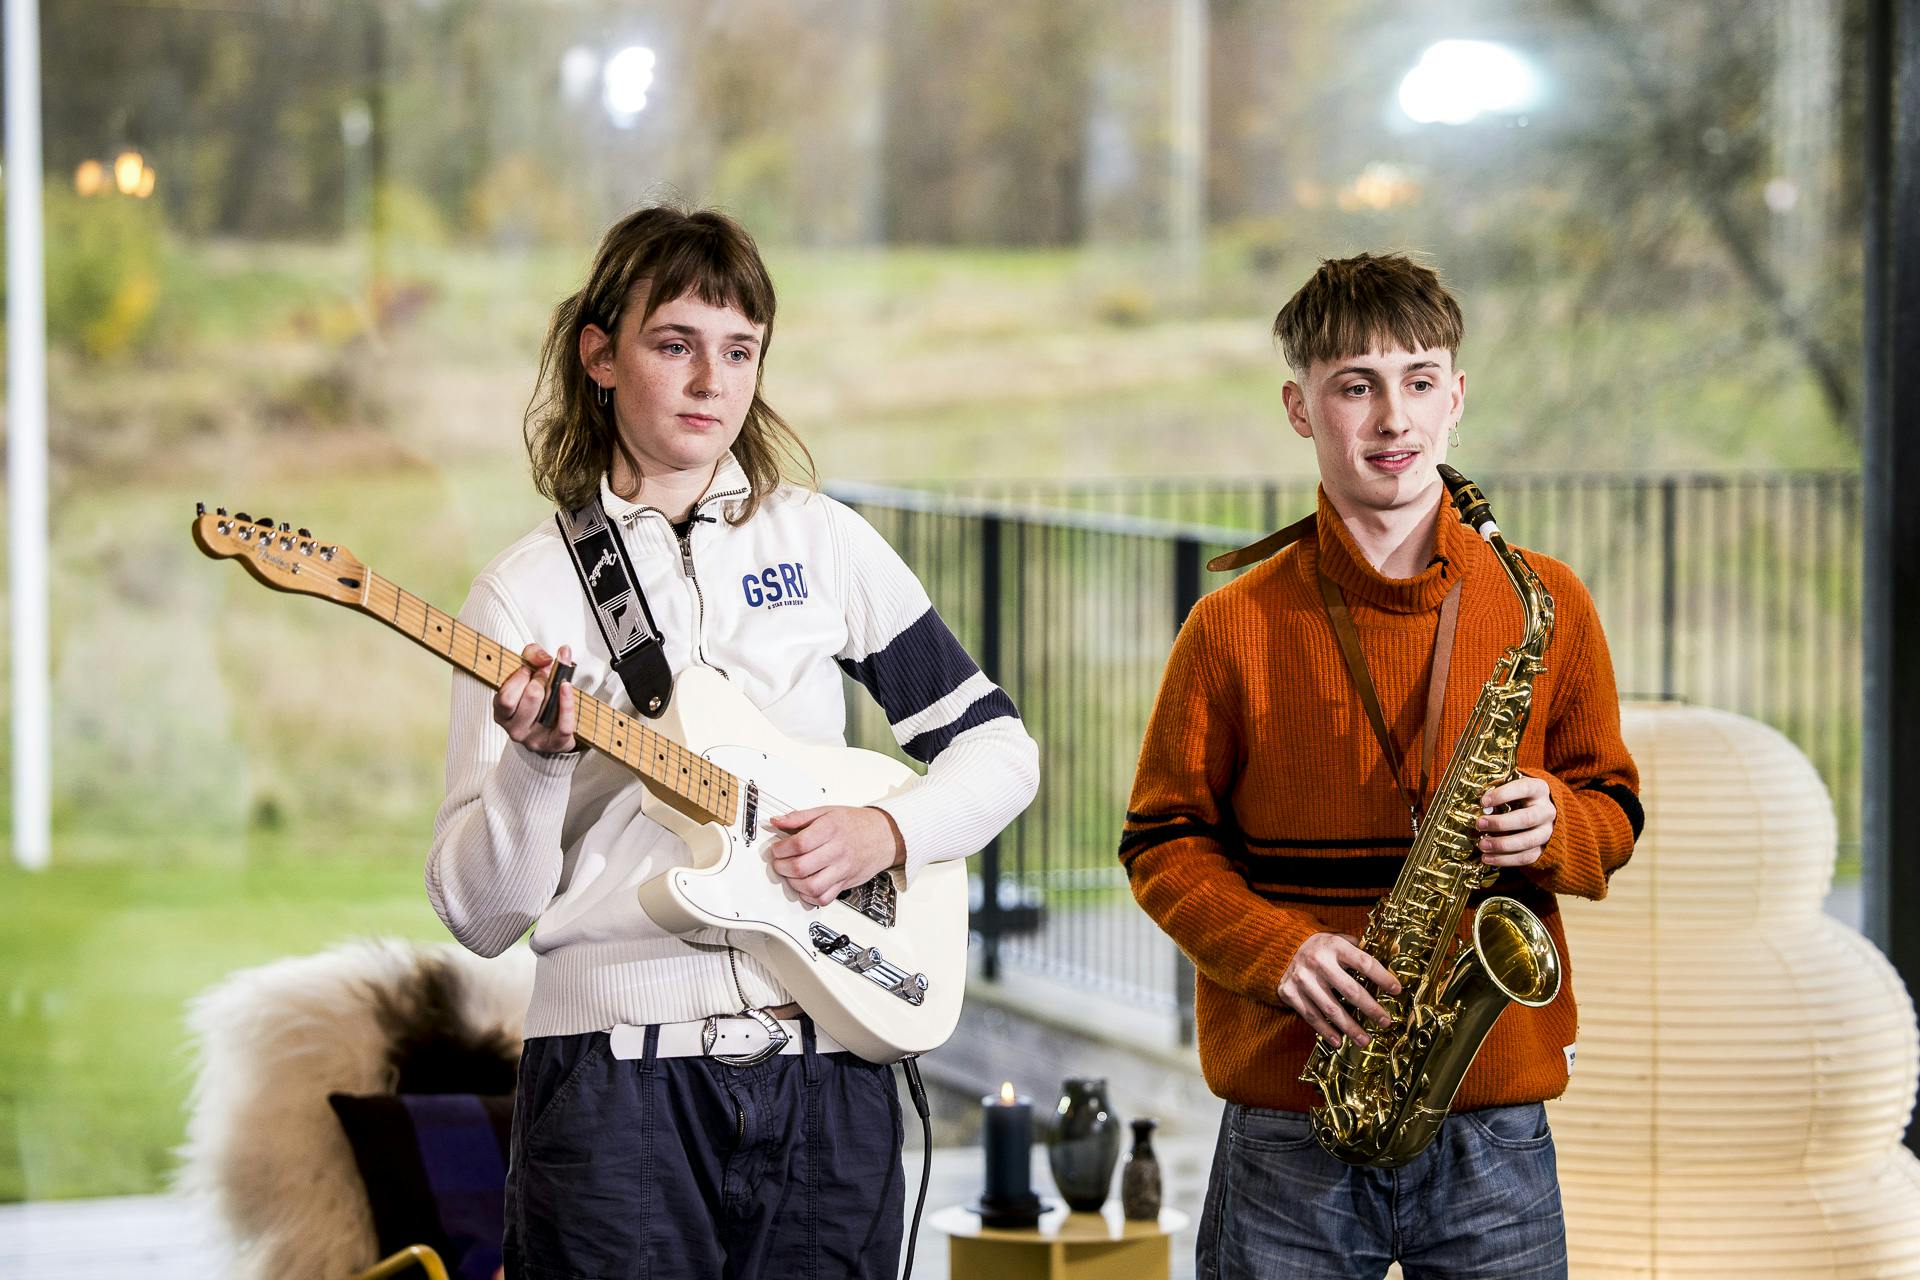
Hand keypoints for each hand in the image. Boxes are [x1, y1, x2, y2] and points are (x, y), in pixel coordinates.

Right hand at [492, 643, 576, 754]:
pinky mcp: (555, 744)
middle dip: (541, 679)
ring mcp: (534, 739)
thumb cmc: (536, 701)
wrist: (551, 729)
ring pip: (546, 709)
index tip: (530, 667)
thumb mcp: (527, 676)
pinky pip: (564, 724)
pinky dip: (568, 703)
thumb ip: (532, 657)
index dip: (520, 676)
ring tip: (558, 682)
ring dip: (555, 689)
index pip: (506, 696)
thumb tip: (544, 657)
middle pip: (529, 698)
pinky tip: (567, 688)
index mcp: (502, 713)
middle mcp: (514, 729)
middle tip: (546, 673)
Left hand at [767, 806, 904, 906]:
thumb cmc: (856, 823)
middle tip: (779, 862)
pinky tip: (804, 887)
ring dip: (793, 884)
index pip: (799, 843)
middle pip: (801, 867)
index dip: (781, 848)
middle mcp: (837, 851)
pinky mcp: (845, 883)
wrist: (884, 835)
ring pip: (811, 886)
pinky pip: (824, 898)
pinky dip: (810, 897)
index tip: (776, 848)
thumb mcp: (827, 811)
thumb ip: (799, 816)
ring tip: (790, 875)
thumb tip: (777, 821)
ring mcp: (842, 869)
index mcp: (831, 829)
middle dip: (782, 867)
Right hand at [1277, 932, 1401, 1046]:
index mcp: (1334, 946)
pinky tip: (1339, 1041)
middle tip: (1385, 1022)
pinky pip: (1311, 1016)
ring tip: (1365, 1040)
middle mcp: (1317, 961)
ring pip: (1331, 1008)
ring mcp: (1302, 978)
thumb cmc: (1321, 948)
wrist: (1281, 949)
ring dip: (1350, 1027)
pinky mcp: (1290, 992)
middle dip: (1370, 1008)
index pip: (1364, 962)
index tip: (1397, 990)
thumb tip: (1397, 951)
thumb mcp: (1341, 940)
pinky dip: (1326, 1031)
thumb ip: (1364, 948)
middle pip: (1350, 990)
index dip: (1382, 977)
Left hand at [1476, 774, 1556, 866]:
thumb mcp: (1512, 789)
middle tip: (1480, 824)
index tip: (1483, 802)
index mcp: (1539, 789)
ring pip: (1527, 841)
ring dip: (1501, 845)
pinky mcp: (1543, 848)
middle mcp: (1546, 811)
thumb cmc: (1520, 798)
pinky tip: (1488, 858)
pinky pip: (1526, 857)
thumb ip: (1497, 795)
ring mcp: (1547, 831)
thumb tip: (1476, 806)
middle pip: (1526, 819)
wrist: (1540, 811)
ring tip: (1482, 845)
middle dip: (1500, 823)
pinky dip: (1505, 859)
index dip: (1503, 795)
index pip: (1524, 789)